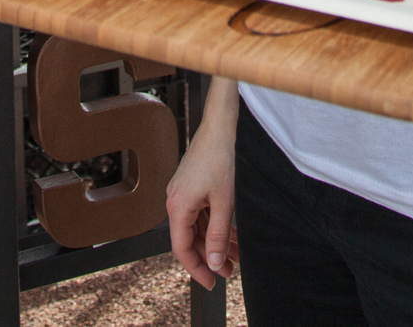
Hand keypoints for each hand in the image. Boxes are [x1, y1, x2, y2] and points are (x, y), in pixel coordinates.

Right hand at [165, 113, 237, 288]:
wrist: (220, 128)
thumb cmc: (220, 159)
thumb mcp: (224, 203)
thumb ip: (218, 235)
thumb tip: (214, 263)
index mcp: (178, 207)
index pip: (182, 249)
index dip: (197, 269)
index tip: (212, 283)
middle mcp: (176, 202)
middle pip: (191, 240)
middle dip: (211, 257)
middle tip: (230, 271)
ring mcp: (183, 195)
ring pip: (198, 228)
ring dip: (216, 242)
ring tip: (236, 256)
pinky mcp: (192, 188)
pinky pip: (202, 215)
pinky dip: (216, 226)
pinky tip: (232, 235)